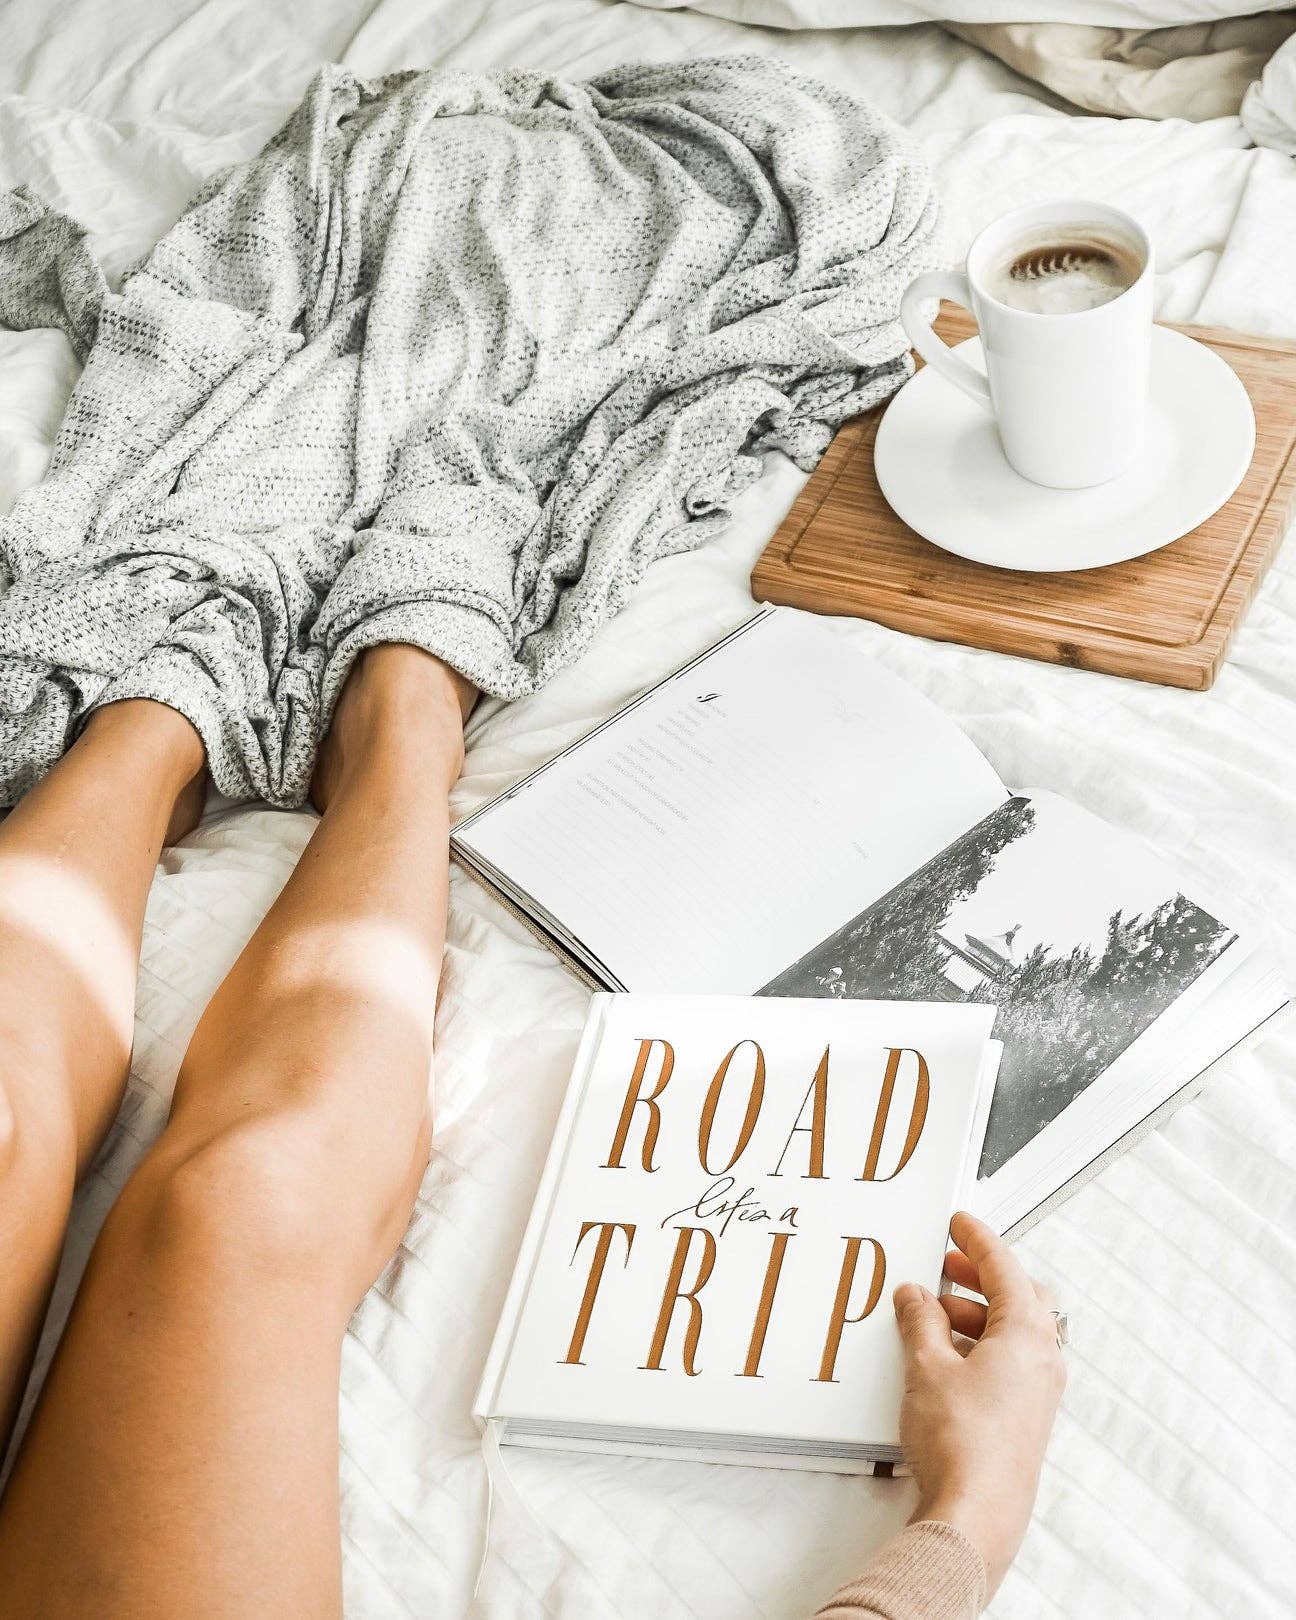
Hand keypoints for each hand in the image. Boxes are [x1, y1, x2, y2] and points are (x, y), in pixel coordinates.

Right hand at [892, 1211, 1064, 1597]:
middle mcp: (1042, 1360)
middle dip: (979, 1277)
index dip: (978, 1241)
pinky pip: (1006, 1363)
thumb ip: (919, 1322)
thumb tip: (915, 1298)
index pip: (1005, 1268)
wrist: (976, 1513)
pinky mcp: (1024, 1419)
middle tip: (948, 1262)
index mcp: (1027, 1335)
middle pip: (1017, 1298)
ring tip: (929, 1314)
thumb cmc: (962, 1443)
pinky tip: (942, 1357)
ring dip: (973, 1314)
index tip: (961, 1223)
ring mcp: (1037, 1392)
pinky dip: (977, 1347)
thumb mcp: (927, 1366)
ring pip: (1010, 1333)